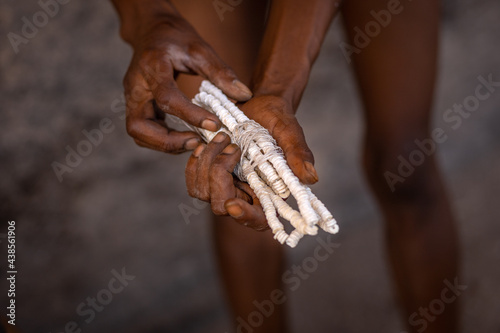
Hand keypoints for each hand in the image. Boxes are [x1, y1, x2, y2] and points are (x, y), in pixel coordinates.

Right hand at [119, 3, 251, 153]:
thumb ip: (220, 72)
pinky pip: (143, 130)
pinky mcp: (136, 106)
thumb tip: (244, 95)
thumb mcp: (200, 48)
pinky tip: (184, 136)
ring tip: (193, 141)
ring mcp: (132, 98)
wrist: (151, 29)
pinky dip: (162, 139)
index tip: (214, 125)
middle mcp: (135, 86)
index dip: (190, 115)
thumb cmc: (175, 37)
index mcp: (152, 65)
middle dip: (167, 142)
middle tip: (197, 142)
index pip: (167, 97)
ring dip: (164, 144)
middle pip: (138, 125)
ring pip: (137, 132)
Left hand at [185, 95, 317, 229]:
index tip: (234, 204)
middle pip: (223, 205)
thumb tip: (311, 178)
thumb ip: (298, 154)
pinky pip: (193, 181)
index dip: (245, 217)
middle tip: (231, 147)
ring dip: (207, 163)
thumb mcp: (289, 132)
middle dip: (219, 176)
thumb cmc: (277, 118)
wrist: (256, 105)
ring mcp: (226, 187)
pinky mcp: (209, 176)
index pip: (259, 220)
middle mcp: (247, 194)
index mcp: (271, 192)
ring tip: (222, 137)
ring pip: (203, 193)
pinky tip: (203, 144)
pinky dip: (195, 162)